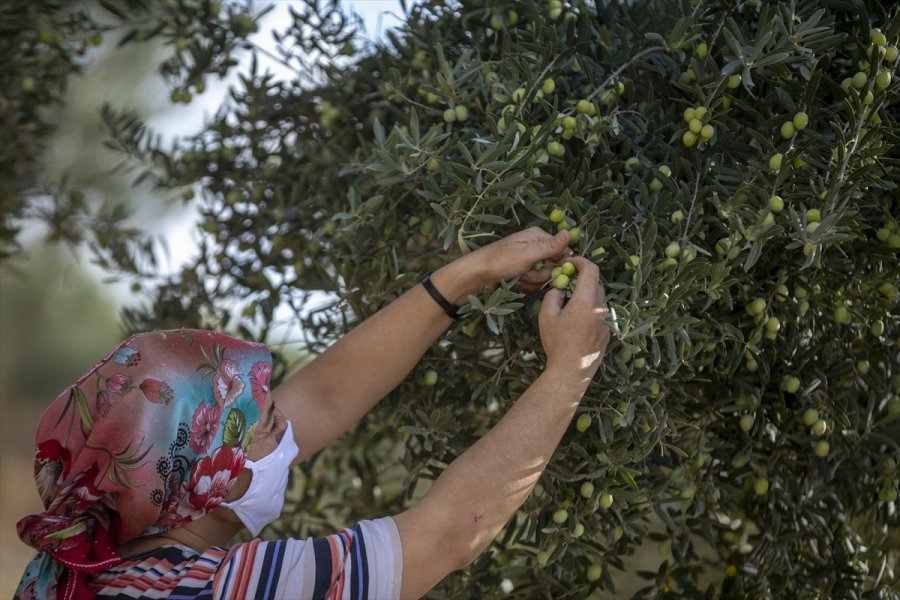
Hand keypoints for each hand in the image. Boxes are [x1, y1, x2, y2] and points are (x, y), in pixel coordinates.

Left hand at [461, 227, 573, 292]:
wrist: (477, 276)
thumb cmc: (500, 261)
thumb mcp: (528, 253)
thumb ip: (550, 246)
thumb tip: (569, 232)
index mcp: (538, 236)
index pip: (562, 251)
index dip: (558, 263)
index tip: (546, 268)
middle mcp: (535, 247)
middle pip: (554, 266)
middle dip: (541, 274)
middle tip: (525, 272)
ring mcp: (529, 261)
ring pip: (544, 277)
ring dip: (532, 280)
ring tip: (518, 277)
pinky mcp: (523, 273)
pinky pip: (534, 282)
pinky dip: (526, 284)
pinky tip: (516, 282)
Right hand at [538, 257, 609, 377]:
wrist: (572, 370)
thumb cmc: (557, 343)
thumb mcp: (546, 315)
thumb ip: (553, 295)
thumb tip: (560, 289)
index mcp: (586, 301)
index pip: (591, 270)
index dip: (581, 261)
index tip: (571, 263)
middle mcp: (601, 307)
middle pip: (596, 283)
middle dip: (582, 280)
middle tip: (568, 284)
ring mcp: (607, 320)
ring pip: (599, 299)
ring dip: (587, 296)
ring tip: (571, 307)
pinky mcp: (609, 331)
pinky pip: (601, 313)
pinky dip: (591, 310)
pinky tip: (578, 323)